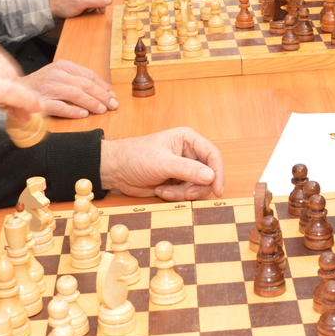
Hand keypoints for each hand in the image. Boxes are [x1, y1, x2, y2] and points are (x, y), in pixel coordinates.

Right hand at [21, 59, 117, 117]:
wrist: (15, 90)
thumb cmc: (41, 85)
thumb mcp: (59, 75)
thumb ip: (78, 80)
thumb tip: (104, 91)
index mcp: (62, 66)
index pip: (89, 75)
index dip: (103, 86)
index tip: (113, 95)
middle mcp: (56, 75)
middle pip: (85, 85)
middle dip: (102, 96)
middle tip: (113, 105)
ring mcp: (48, 88)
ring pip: (75, 94)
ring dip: (92, 103)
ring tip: (102, 110)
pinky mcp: (41, 102)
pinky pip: (60, 107)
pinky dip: (73, 111)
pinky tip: (83, 115)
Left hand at [48, 0, 110, 18]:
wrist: (51, 9)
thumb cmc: (63, 5)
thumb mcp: (81, 3)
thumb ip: (97, 0)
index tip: (99, 9)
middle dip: (97, 1)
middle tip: (89, 8)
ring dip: (93, 2)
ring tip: (85, 8)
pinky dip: (89, 1)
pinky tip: (83, 6)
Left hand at [100, 128, 225, 201]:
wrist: (116, 170)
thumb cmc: (135, 157)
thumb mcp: (163, 163)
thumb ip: (188, 170)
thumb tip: (211, 177)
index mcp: (188, 139)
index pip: (213, 155)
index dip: (218, 172)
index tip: (218, 189)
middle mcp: (189, 153)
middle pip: (209, 174)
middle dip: (196, 187)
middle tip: (185, 194)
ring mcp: (184, 168)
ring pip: (199, 186)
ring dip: (183, 193)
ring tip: (165, 191)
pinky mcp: (177, 181)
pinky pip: (187, 193)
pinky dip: (176, 196)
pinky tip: (160, 191)